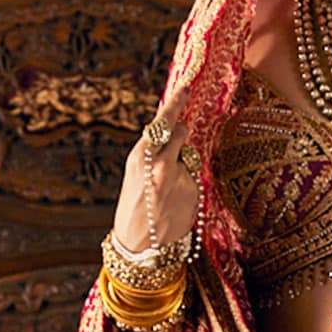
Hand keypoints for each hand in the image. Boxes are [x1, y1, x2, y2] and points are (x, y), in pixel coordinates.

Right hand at [112, 101, 198, 255]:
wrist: (140, 243)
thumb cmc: (135, 204)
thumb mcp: (136, 173)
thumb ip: (154, 151)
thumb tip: (173, 129)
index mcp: (143, 157)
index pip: (164, 122)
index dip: (176, 103)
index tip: (187, 88)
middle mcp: (164, 165)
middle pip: (180, 133)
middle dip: (179, 134)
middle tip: (173, 141)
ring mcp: (182, 179)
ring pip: (188, 158)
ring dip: (182, 166)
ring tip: (166, 189)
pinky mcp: (195, 193)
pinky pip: (194, 178)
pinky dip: (187, 185)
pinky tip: (175, 201)